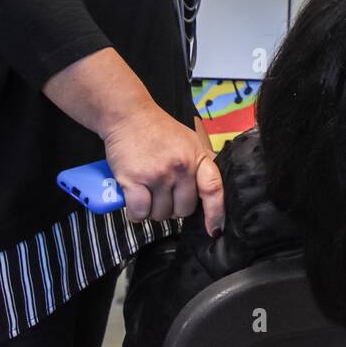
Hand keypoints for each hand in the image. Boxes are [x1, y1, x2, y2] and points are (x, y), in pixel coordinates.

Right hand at [101, 105, 223, 234]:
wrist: (128, 115)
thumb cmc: (158, 130)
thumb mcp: (189, 142)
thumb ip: (200, 165)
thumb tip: (210, 192)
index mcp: (197, 157)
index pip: (213, 189)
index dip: (216, 213)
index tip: (215, 231)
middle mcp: (181, 167)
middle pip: (183, 210)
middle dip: (173, 208)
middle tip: (163, 194)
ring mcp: (158, 174)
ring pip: (161, 214)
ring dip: (153, 210)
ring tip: (148, 191)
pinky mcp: (135, 180)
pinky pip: (140, 213)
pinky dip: (136, 213)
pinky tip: (135, 200)